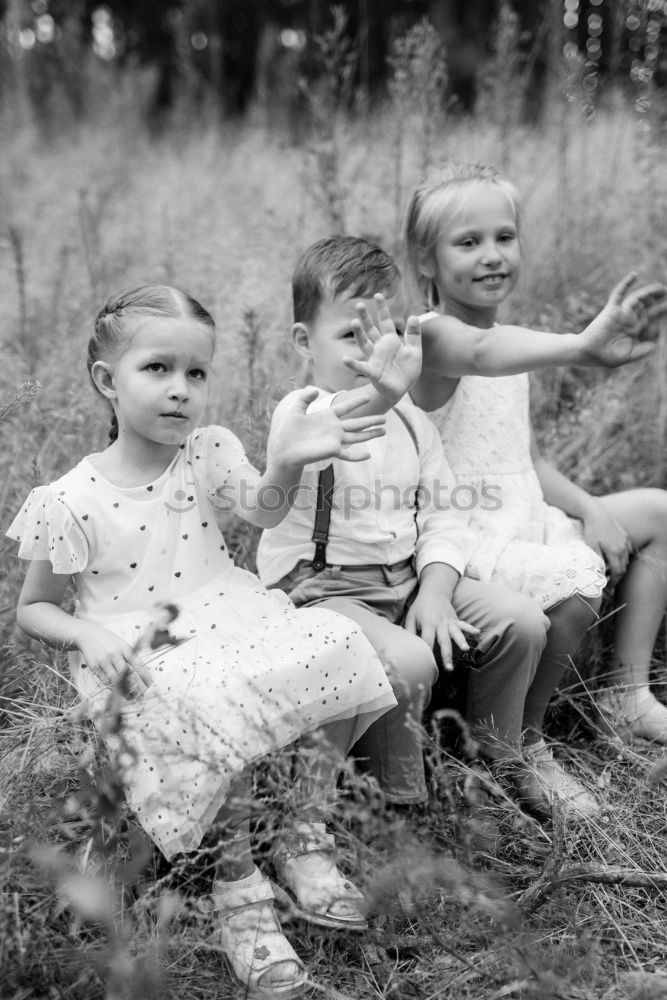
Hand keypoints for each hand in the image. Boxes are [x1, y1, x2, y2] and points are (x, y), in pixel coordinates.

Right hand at [75, 622, 150, 697]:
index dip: (144, 675)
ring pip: (114, 678)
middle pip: (126, 673)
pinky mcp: (94, 666)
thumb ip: (131, 657)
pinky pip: (104, 679)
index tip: (150, 685)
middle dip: (134, 686)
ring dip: (122, 689)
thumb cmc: (109, 641)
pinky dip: (111, 685)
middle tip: (140, 695)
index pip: (137, 663)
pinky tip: (116, 688)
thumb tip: (142, 672)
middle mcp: (114, 654)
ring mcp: (103, 660)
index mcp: (124, 647)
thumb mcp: (122, 644)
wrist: (89, 635)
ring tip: (129, 696)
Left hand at [267, 387, 385, 467]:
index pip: (345, 407)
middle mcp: (334, 428)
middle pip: (357, 423)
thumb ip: (304, 398)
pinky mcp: (331, 451)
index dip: (356, 402)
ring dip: (370, 433)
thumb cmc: (289, 431)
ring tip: (384, 430)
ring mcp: (335, 440)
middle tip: (385, 418)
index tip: (368, 396)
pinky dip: (357, 455)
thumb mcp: (296, 410)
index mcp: (327, 417)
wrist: (285, 449)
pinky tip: (368, 455)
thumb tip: (313, 388)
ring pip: (357, 436)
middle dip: (371, 420)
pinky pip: (347, 454)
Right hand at [343, 293, 421, 402]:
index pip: (385, 321)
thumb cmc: (407, 369)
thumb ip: (413, 335)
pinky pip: (361, 367)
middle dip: (366, 317)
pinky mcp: (372, 372)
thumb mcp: (414, 350)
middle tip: (359, 304)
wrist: (402, 389)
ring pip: (364, 344)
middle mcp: (379, 347)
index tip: (378, 295)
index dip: (382, 309)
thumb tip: (414, 316)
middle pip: (371, 329)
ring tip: (355, 322)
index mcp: (390, 340)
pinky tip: (345, 359)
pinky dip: (353, 363)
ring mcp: (374, 358)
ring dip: (359, 334)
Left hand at [404, 590, 479, 671]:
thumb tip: (407, 647)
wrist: (433, 592)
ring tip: (466, 649)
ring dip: (461, 641)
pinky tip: (478, 633)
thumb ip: (409, 632)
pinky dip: (471, 628)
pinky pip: (464, 624)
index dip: (428, 651)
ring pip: (456, 633)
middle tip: (449, 668)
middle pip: (443, 640)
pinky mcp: (455, 619)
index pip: (427, 640)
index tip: (428, 664)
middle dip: (447, 655)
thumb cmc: (419, 607)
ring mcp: (449, 621)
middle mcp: (439, 623)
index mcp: (427, 623)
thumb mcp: (411, 617)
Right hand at [578, 272, 666, 367]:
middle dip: (659, 302)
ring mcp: (621, 313)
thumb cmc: (607, 357)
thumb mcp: (630, 355)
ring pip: (637, 299)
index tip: (666, 312)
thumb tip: (657, 344)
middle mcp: (629, 320)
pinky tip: (635, 274)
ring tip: (662, 289)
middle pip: (647, 307)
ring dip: (649, 292)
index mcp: (634, 330)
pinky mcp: (612, 309)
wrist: (589, 353)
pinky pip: (619, 293)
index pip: (651, 320)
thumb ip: (644, 350)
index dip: (660, 317)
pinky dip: (626, 283)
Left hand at [581, 498, 631, 582]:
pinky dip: (623, 557)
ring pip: (626, 559)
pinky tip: (615, 558)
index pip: (617, 572)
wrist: (596, 513)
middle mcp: (623, 548)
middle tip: (609, 581)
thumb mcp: (591, 547)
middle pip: (623, 567)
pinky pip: (627, 550)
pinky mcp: (625, 536)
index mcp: (614, 552)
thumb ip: (597, 561)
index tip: (608, 586)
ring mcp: (625, 541)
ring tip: (610, 570)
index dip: (613, 581)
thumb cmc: (591, 530)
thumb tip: (600, 574)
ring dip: (620, 566)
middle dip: (617, 576)